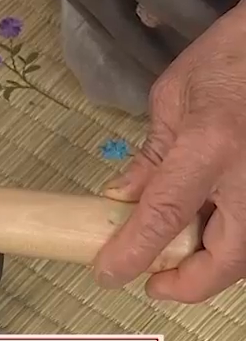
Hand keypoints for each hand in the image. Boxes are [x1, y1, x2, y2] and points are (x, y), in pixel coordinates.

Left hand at [93, 0, 245, 302]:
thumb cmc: (229, 58)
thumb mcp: (173, 100)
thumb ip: (151, 157)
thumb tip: (122, 199)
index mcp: (211, 146)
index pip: (165, 215)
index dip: (134, 253)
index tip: (108, 273)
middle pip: (227, 257)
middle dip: (190, 282)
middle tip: (155, 281)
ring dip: (213, 264)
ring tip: (178, 258)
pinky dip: (231, 241)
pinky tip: (208, 232)